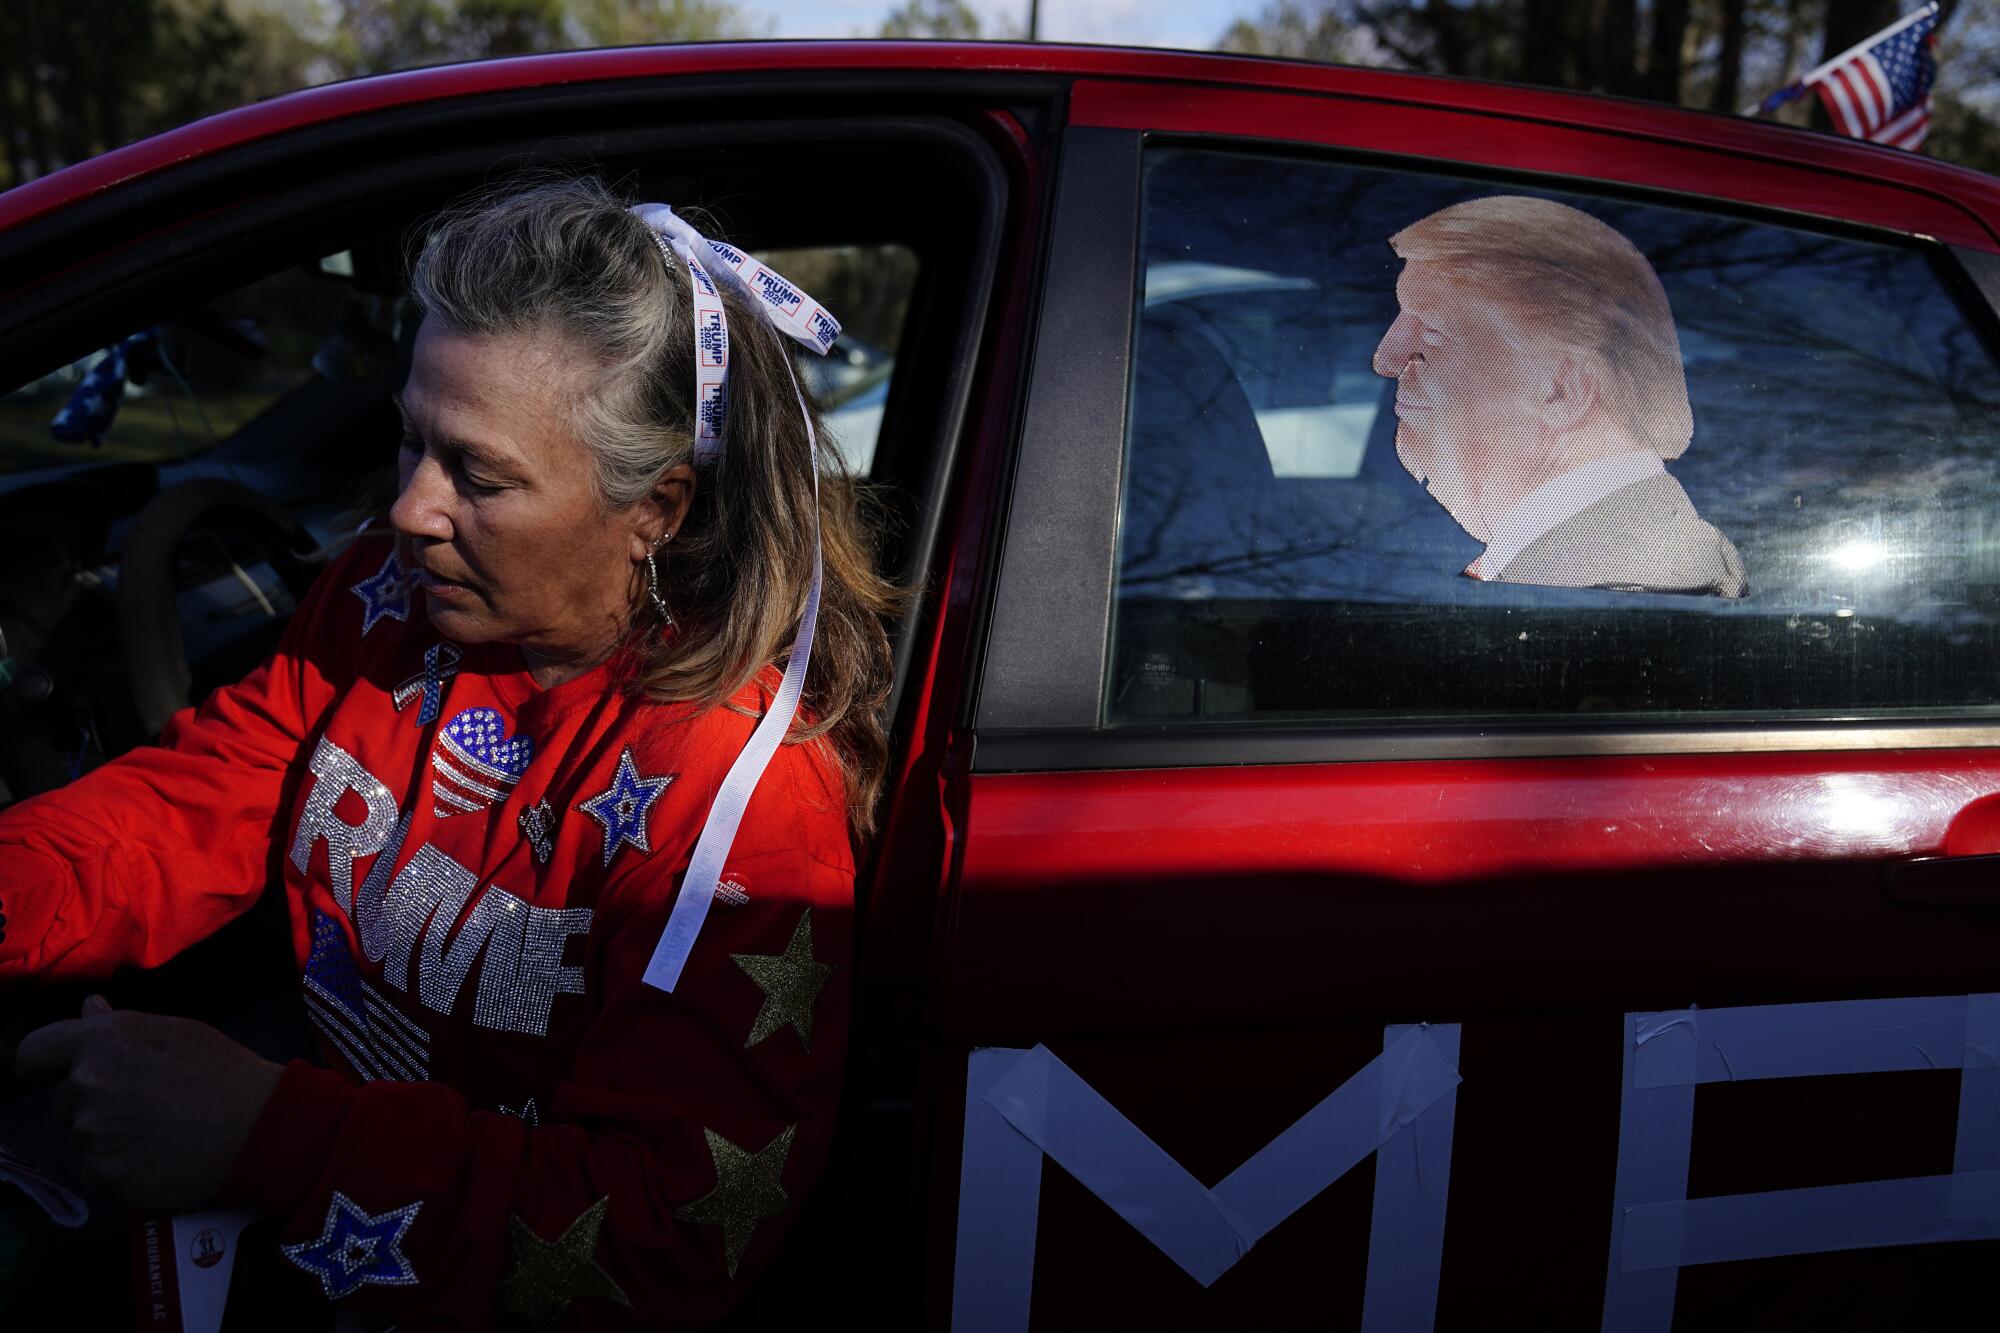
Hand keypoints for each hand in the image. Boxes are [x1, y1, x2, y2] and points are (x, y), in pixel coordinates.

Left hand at [13, 997, 282, 1212]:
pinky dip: (121, 1169)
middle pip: (62, 1101)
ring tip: (160, 1132)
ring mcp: (93, 1134)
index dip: (44, 1065)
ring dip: (109, 1138)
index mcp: (102, 1041)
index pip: (34, 1054)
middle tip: (144, 1105)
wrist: (260, 1127)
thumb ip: (120, 1026)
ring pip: (83, 1138)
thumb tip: (87, 1011)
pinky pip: (98, 1173)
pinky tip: (159, 1158)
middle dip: (92, 1103)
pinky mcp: (106, 1175)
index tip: (56, 1074)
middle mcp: (87, 1085)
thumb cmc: (224, 1071)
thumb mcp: (175, 1032)